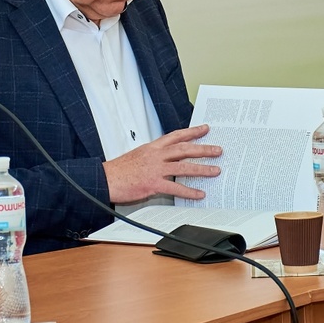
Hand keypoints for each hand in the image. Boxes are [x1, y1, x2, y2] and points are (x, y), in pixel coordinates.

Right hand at [103, 124, 221, 203]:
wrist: (105, 179)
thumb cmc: (118, 171)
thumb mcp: (137, 156)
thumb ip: (153, 158)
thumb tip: (165, 163)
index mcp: (152, 147)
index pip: (176, 136)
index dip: (192, 132)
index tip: (204, 129)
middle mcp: (155, 155)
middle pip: (184, 149)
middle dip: (203, 148)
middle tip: (218, 149)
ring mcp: (155, 169)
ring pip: (184, 166)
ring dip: (202, 169)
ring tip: (215, 170)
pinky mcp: (153, 183)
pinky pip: (176, 187)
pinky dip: (189, 191)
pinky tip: (199, 194)